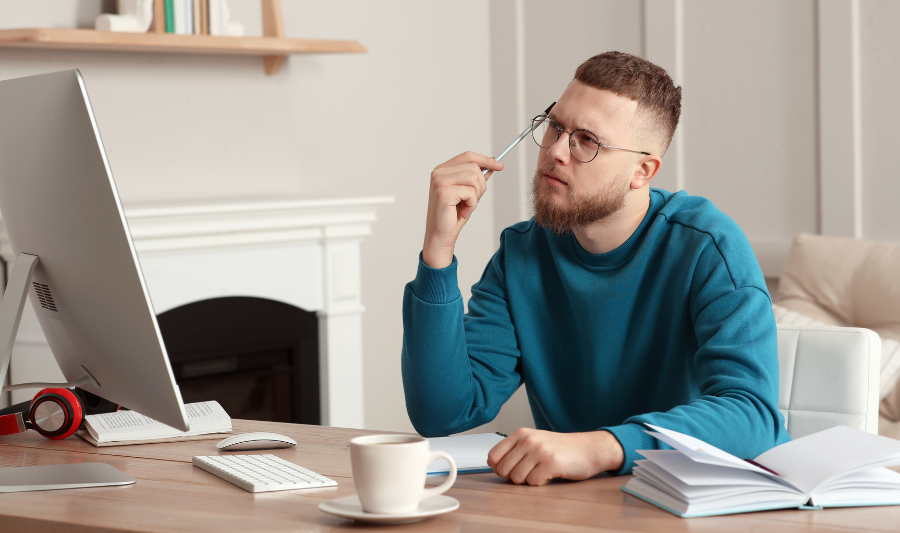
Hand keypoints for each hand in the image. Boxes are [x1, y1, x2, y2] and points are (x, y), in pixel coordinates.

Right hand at [422, 152, 502, 268]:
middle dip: (481, 185)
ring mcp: (440, 181)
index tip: (499, 166)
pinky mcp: (444, 192)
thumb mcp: (468, 193)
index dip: (485, 160)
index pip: (468, 156)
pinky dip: (472, 205)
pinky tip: (462, 212)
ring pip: (474, 178)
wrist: (441, 234)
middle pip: (474, 167)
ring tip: (466, 206)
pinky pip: (470, 192)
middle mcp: (439, 172)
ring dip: (476, 196)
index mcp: (443, 170)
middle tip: (473, 200)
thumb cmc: (453, 215)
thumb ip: (477, 178)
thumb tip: (492, 165)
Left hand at [486, 428, 623, 485]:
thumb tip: (492, 463)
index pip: (493, 456)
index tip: (511, 469)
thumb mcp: (534, 442)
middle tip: (531, 471)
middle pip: (504, 470)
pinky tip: (550, 474)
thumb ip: (513, 451)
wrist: (589, 449)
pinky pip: (533, 483)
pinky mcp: (552, 463)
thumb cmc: (561, 448)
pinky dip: (541, 483)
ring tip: (542, 471)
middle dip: (515, 476)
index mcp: (521, 433)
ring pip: (517, 478)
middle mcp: (528, 440)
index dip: (500, 468)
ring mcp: (540, 451)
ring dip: (529, 480)